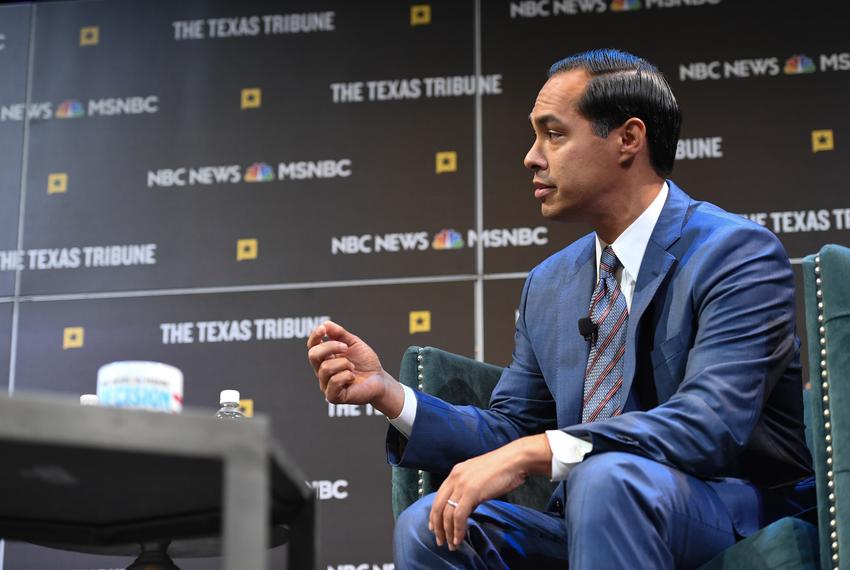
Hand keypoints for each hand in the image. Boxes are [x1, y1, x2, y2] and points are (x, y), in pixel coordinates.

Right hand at [306, 320, 403, 416]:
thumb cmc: (366, 363)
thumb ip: (340, 334)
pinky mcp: (333, 396)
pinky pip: (334, 381)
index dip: (314, 336)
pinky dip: (346, 375)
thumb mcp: (354, 344)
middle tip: (346, 347)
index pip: (312, 346)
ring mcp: (326, 385)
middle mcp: (322, 371)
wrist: (380, 379)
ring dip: (344, 363)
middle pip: (313, 355)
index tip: (323, 329)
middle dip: (330, 347)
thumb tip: (326, 324)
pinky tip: (352, 377)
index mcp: (325, 358)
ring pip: (325, 368)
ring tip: (352, 367)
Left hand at [429, 435, 551, 550]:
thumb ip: (469, 491)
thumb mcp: (479, 478)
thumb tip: (465, 509)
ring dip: (448, 532)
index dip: (434, 515)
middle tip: (440, 541)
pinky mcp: (471, 492)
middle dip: (438, 527)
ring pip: (447, 513)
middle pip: (438, 506)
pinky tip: (459, 539)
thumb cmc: (502, 469)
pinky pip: (459, 516)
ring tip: (451, 545)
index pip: (438, 497)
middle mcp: (455, 477)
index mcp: (456, 473)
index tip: (435, 528)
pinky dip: (458, 530)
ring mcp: (462, 484)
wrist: (514, 460)